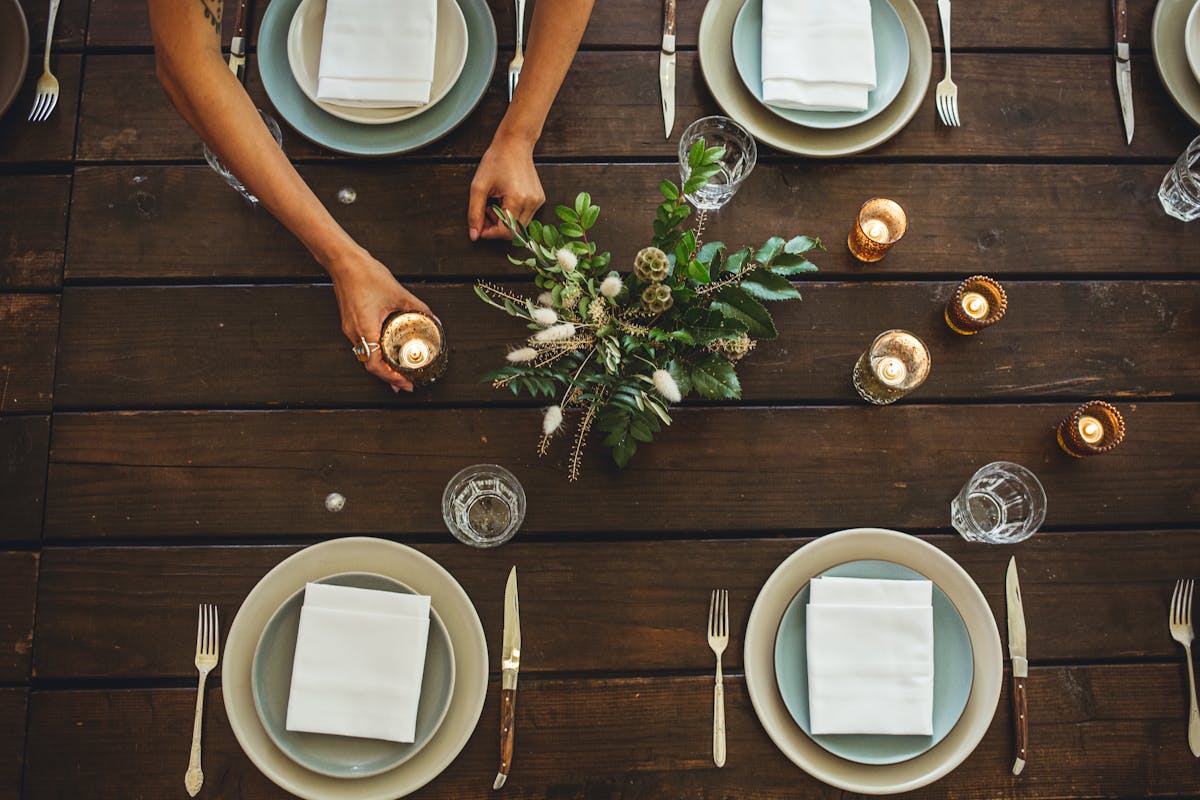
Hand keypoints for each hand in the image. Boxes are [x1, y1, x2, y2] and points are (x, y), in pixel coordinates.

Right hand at [329, 250, 432, 392]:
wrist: (343, 261)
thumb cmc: (366, 275)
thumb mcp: (399, 293)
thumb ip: (419, 308)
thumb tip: (436, 321)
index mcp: (365, 328)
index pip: (375, 365)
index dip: (391, 377)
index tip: (404, 384)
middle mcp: (354, 333)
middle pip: (370, 365)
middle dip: (388, 377)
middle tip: (405, 384)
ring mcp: (350, 328)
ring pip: (366, 356)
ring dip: (382, 367)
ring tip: (398, 374)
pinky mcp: (350, 322)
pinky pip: (363, 345)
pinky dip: (376, 353)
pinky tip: (386, 353)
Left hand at [468, 132, 545, 240]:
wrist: (515, 144)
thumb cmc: (496, 160)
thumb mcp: (478, 187)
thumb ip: (474, 213)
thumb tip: (474, 235)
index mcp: (517, 199)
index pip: (505, 232)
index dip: (490, 233)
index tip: (480, 224)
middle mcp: (531, 202)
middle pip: (514, 232)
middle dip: (496, 227)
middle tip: (486, 211)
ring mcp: (538, 201)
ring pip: (520, 226)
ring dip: (504, 221)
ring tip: (495, 203)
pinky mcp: (539, 199)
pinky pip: (525, 217)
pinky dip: (513, 214)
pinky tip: (505, 200)